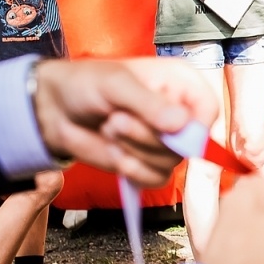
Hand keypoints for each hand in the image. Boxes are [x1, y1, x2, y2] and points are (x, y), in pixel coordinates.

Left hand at [30, 57, 218, 185]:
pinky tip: (115, 153)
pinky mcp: (149, 163)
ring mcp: (165, 141)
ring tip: (110, 130)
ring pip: (170, 163)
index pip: (208, 109)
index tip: (168, 128)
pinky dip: (132, 170)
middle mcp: (179, 113)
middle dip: (147, 137)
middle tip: (115, 121)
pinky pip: (156, 179)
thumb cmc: (86, 84)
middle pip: (188, 142)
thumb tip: (182, 125)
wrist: (55, 109)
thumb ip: (149, 104)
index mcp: (180, 84)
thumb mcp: (116, 85)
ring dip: (134, 152)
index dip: (194, 126)